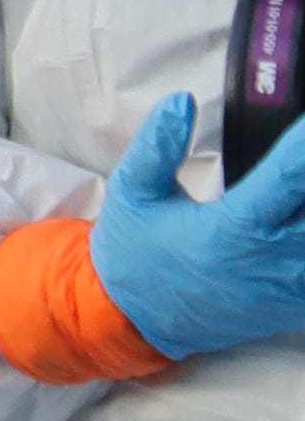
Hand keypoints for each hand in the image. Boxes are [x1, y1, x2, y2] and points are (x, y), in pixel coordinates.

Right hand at [90, 90, 304, 359]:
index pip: (288, 180)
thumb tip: (181, 103)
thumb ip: (156, 147)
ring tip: (298, 187)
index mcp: (231, 229)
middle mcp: (270, 260)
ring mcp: (290, 286)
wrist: (136, 318)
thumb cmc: (136, 251)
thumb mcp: (133, 192)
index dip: (302, 149)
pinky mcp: (297, 303)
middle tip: (301, 155)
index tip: (304, 123)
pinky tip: (296, 220)